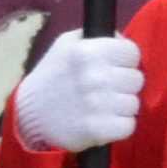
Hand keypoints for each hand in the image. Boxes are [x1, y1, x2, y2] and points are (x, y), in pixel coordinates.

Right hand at [14, 30, 143, 153]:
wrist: (29, 115)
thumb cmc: (53, 76)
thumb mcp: (65, 45)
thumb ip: (94, 37)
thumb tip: (122, 41)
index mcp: (87, 51)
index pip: (132, 52)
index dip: (123, 60)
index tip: (111, 67)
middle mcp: (94, 76)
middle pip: (136, 79)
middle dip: (123, 84)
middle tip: (103, 89)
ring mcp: (97, 104)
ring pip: (133, 103)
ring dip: (120, 106)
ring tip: (100, 106)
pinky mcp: (99, 130)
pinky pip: (128, 126)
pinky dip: (118, 126)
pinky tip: (101, 121)